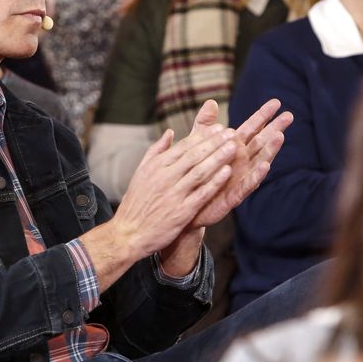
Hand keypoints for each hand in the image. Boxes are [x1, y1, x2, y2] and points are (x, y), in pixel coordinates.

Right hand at [108, 105, 243, 259]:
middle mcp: (164, 177)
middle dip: (214, 142)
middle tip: (231, 133)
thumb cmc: (136, 203)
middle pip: (194, 155)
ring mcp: (173, 194)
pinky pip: (202, 193)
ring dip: (218, 158)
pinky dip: (215, 181)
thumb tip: (170, 132)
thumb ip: (156, 151)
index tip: (218, 128)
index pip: (183, 146)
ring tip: (233, 147)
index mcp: (155, 166)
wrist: (128, 233)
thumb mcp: (140, 172)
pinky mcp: (181, 211)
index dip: (203, 136)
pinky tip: (228, 172)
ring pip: (200, 171)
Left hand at [186, 98, 291, 228]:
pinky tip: (265, 166)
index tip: (277, 102)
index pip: (251, 128)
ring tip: (280, 136)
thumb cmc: (193, 173)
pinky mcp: (233, 195)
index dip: (263, 115)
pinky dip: (256, 176)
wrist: (183, 204)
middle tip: (289, 115)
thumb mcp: (196, 145)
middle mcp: (241, 162)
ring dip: (270, 150)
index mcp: (233, 148)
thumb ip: (205, 125)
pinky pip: (247, 185)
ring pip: (259, 162)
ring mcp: (240, 178)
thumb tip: (211, 101)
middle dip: (274, 129)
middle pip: (261, 142)